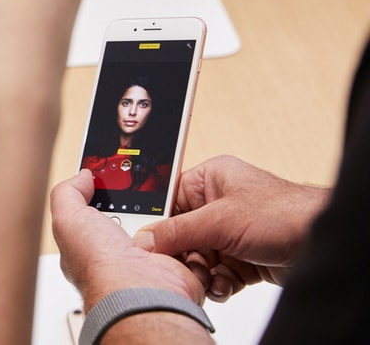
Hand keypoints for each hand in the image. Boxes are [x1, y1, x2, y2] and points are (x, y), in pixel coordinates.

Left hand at [51, 170, 205, 311]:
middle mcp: (123, 257)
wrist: (139, 292)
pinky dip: (192, 236)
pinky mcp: (178, 269)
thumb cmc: (100, 265)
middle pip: (138, 216)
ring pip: (167, 227)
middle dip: (145, 202)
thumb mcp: (68, 219)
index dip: (108, 195)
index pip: (100, 213)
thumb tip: (82, 176)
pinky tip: (184, 229)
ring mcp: (152, 264)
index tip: (118, 177)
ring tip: (168, 209)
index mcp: (94, 247)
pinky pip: (191, 244)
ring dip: (171, 217)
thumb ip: (67, 193)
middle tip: (148, 191)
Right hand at [134, 155, 330, 301]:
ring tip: (210, 278)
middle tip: (188, 267)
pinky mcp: (241, 257)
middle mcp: (217, 204)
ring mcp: (229, 232)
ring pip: (197, 258)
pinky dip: (218, 283)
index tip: (151, 246)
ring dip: (201, 273)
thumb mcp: (220, 220)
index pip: (169, 202)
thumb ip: (177, 231)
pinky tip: (225, 284)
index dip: (159, 225)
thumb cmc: (284, 213)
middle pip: (181, 235)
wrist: (320, 242)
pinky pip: (215, 273)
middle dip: (184, 256)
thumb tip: (144, 239)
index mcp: (209, 180)